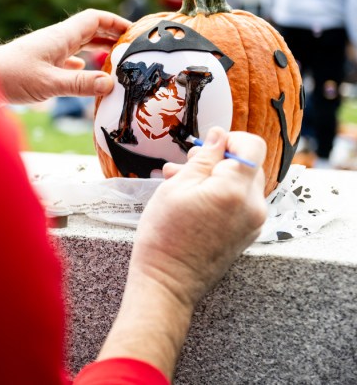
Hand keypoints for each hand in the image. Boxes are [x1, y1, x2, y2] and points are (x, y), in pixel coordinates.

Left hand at [0, 9, 129, 103]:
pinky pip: (67, 59)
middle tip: (133, 47)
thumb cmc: (10, 77)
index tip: (135, 31)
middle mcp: (55, 40)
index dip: (116, 21)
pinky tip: (85, 73)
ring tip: (117, 60)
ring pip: (78, 45)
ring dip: (98, 50)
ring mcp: (46, 51)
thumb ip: (80, 83)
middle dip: (112, 36)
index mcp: (60, 36)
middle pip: (90, 30)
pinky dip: (81, 64)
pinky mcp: (38, 65)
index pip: (94, 19)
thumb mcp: (50, 83)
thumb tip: (111, 83)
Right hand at [136, 127, 266, 305]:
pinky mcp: (247, 234)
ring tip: (180, 183)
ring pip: (242, 184)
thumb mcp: (176, 187)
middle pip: (248, 165)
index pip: (252, 146)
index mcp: (235, 189)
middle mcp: (254, 205)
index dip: (229, 139)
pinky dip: (220, 196)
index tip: (206, 147)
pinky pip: (239, 203)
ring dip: (216, 178)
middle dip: (218, 160)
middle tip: (185, 166)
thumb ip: (203, 159)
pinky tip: (192, 202)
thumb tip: (219, 136)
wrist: (168, 282)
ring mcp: (254, 222)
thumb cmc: (165, 234)